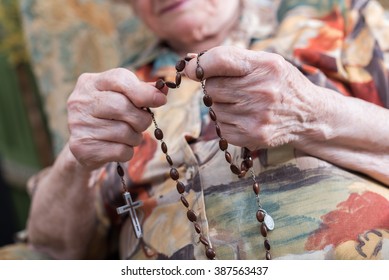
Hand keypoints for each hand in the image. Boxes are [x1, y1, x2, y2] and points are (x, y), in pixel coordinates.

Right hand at [67, 68, 166, 169]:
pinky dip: (128, 151)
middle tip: (143, 123)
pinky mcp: (82, 147)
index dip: (144, 91)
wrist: (83, 146)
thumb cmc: (108, 116)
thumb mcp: (121, 97)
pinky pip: (120, 150)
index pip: (120, 79)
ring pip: (124, 132)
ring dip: (136, 137)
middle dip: (142, 118)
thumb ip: (142, 91)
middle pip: (123, 107)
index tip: (161, 100)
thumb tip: (163, 89)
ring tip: (130, 136)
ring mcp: (78, 125)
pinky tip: (120, 147)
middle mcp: (79, 101)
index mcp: (89, 83)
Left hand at [184, 46, 319, 150]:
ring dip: (221, 106)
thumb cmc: (281, 84)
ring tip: (243, 104)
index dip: (198, 65)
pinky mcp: (251, 136)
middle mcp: (262, 92)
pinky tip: (244, 118)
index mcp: (265, 67)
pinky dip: (226, 122)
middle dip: (215, 87)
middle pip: (212, 87)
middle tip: (232, 88)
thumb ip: (231, 59)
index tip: (188, 68)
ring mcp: (256, 117)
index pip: (220, 61)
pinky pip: (220, 127)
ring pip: (214, 108)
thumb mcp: (266, 63)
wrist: (308, 115)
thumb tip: (190, 62)